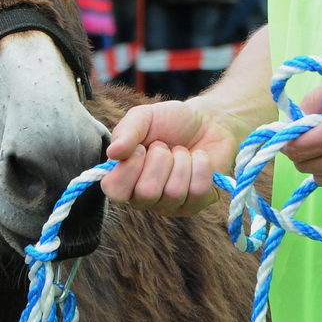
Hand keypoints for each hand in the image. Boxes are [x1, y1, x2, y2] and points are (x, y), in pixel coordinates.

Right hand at [101, 99, 248, 215]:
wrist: (208, 121)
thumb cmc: (171, 122)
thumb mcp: (145, 117)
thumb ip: (127, 131)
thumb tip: (113, 152)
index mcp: (124, 178)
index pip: (114, 190)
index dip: (129, 167)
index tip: (141, 147)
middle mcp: (144, 198)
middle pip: (147, 193)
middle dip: (161, 159)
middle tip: (165, 147)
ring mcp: (170, 204)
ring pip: (174, 192)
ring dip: (182, 161)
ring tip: (182, 152)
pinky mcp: (196, 204)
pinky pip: (198, 191)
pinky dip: (201, 166)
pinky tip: (199, 158)